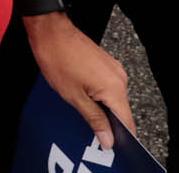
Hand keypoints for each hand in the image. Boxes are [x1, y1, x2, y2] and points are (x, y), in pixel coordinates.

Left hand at [25, 15, 135, 149]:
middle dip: (109, 124)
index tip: (111, 148)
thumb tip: (108, 140)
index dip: (121, 137)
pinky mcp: (106, 64)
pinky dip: (99, 96)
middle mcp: (120, 78)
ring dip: (102, 109)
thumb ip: (94, 119)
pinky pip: (107, 87)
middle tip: (91, 133)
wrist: (51, 30)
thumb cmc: (58, 59)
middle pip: (120, 111)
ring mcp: (113, 69)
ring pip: (113, 99)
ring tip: (84, 113)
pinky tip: (84, 98)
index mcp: (115, 88)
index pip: (127, 122)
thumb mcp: (74, 96)